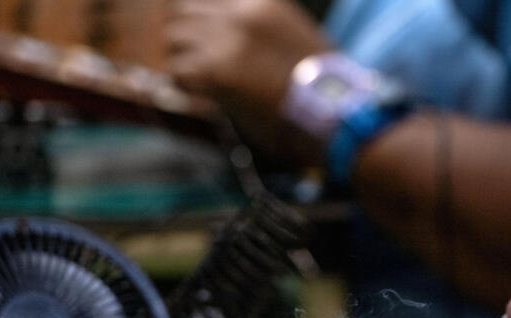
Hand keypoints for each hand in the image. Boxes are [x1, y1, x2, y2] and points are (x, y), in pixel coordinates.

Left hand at [167, 0, 330, 156]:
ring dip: (185, 60)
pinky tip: (205, 97)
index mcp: (263, 4)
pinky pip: (178, 72)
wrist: (335, 113)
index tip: (205, 38)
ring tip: (203, 83)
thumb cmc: (323, 88)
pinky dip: (186, 86)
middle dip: (189, 38)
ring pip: (175, 38)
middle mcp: (240, 14)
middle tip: (199, 62)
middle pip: (185, 12)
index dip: (204, 20)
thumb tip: (236, 44)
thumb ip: (264, 30)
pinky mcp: (216, 71)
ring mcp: (226, 40)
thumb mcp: (296, 38)